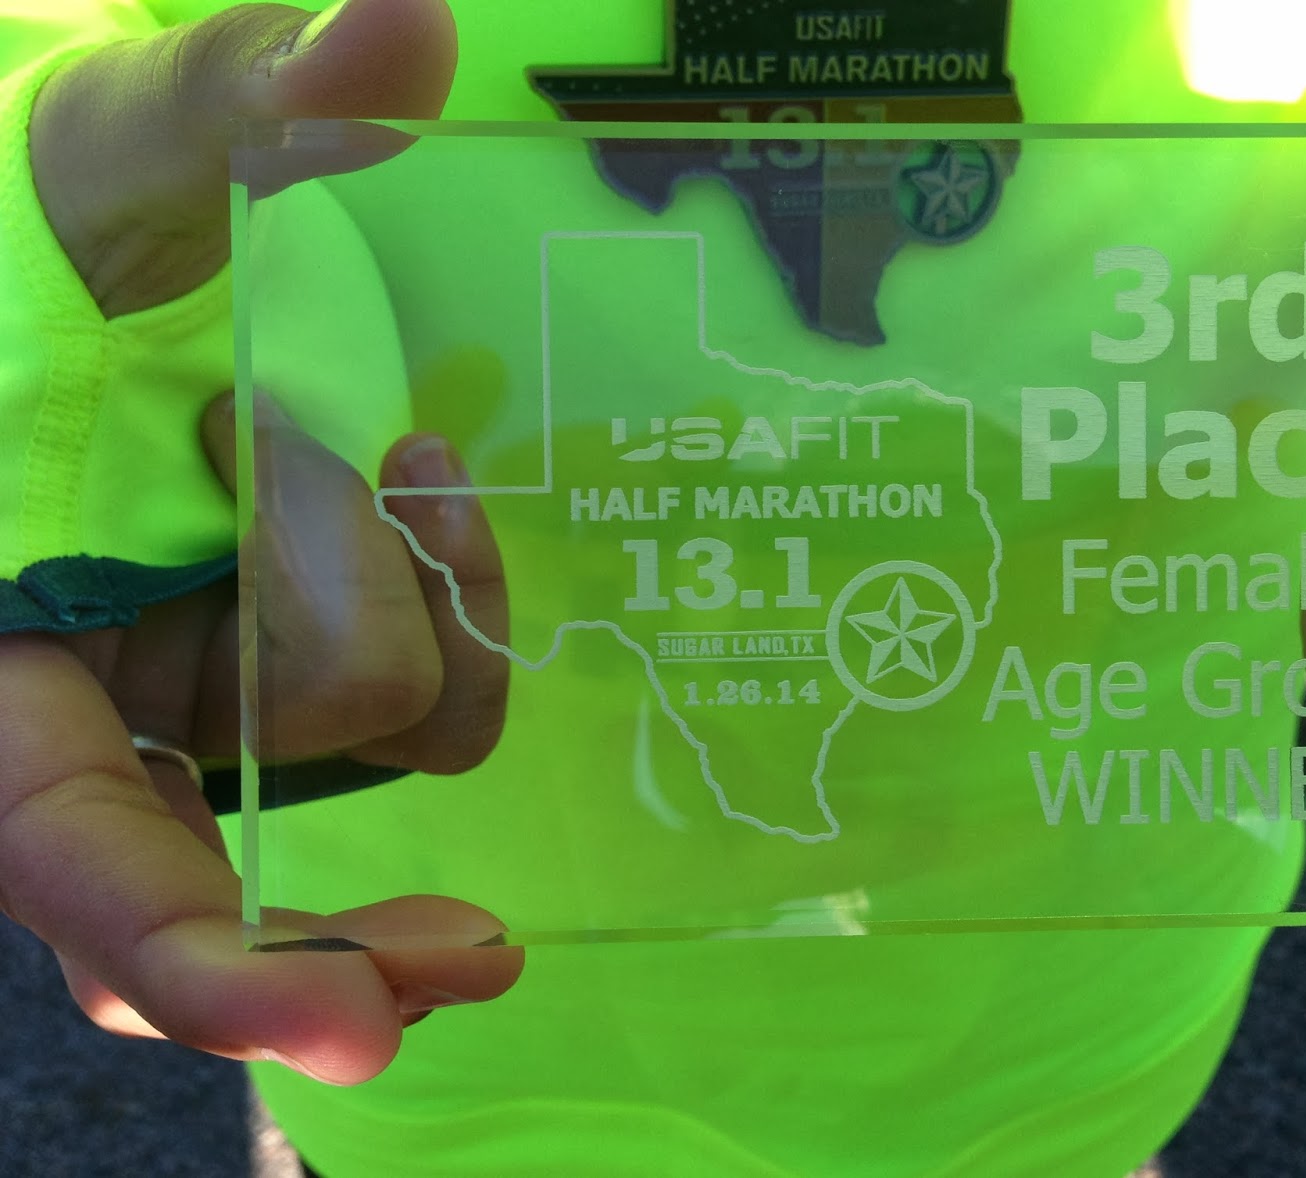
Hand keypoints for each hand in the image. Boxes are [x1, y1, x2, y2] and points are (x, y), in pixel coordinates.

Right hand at [0, 0, 522, 1083]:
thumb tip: (407, 20)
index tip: (367, 1027)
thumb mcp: (127, 148)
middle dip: (368, 838)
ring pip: (373, 744)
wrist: (74, 226)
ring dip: (428, 625)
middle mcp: (100, 696)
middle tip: (486, 924)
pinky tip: (433, 493)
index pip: (94, 866)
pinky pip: (414, 678)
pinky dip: (445, 607)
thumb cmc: (49, 205)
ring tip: (408, 459)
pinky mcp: (289, 635)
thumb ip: (247, 95)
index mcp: (11, 661)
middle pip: (257, 858)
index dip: (217, 965)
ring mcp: (202, 674)